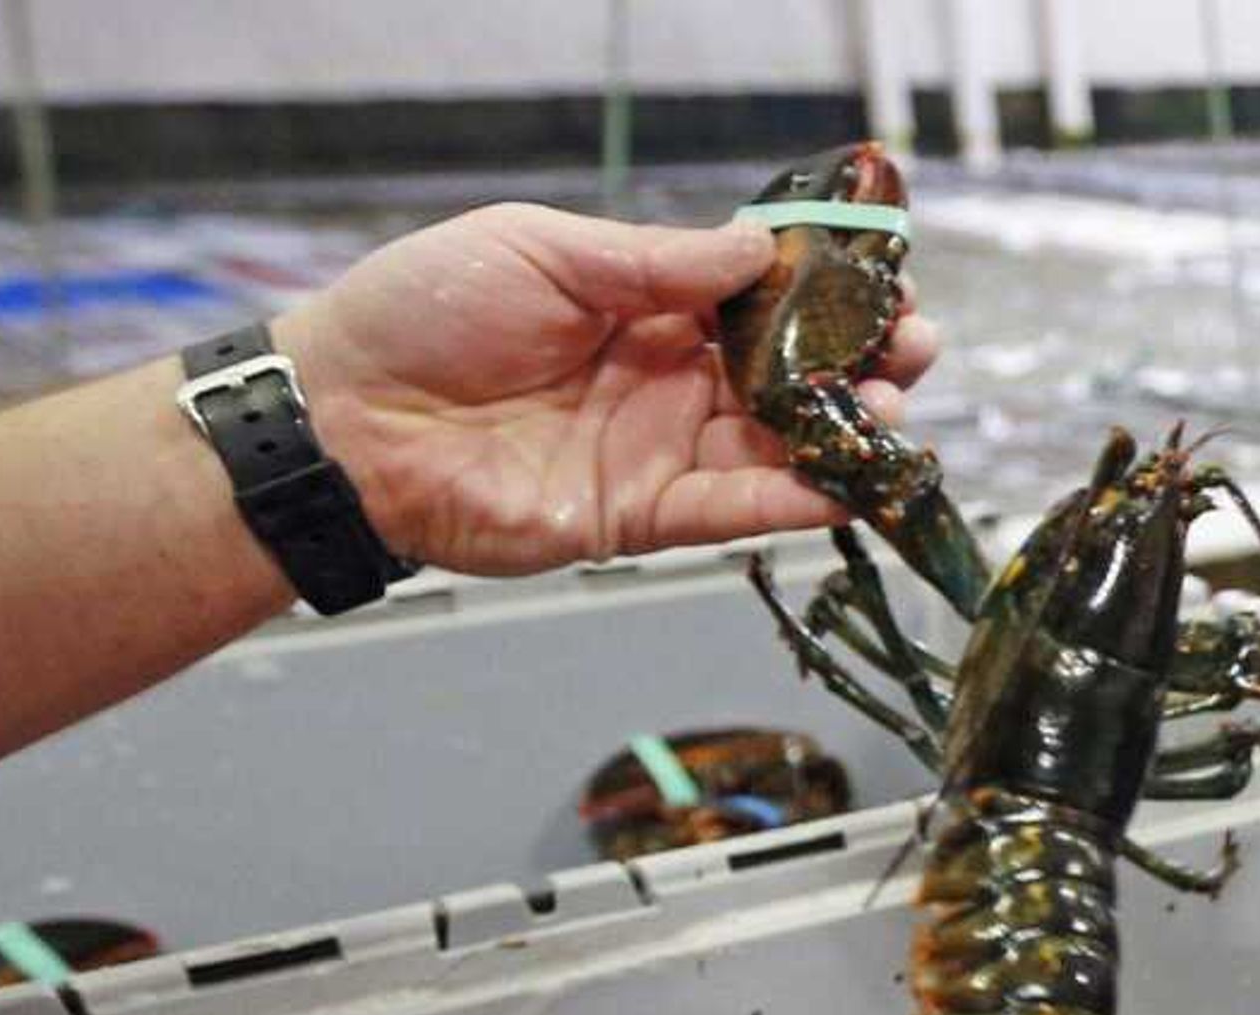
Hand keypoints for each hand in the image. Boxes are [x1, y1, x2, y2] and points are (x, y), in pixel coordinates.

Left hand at [280, 203, 943, 572]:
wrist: (347, 418)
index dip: (823, 293)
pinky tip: (848, 484)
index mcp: (640, 305)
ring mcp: (655, 450)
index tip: (883, 278)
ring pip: (776, 445)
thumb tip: (754, 251)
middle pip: (786, 376)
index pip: (756, 299)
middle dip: (858, 361)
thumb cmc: (422, 314)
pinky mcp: (638, 517)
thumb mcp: (544, 252)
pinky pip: (732, 510)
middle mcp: (662, 380)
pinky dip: (793, 500)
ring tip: (895, 407)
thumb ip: (655, 262)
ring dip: (844, 431)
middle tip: (912, 345)